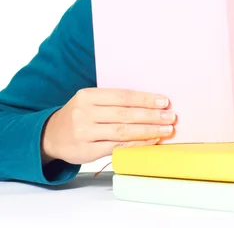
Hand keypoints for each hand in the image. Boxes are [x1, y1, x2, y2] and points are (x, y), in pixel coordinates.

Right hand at [41, 88, 175, 164]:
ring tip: (166, 129)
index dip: (145, 99)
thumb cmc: (79, 115)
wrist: (50, 135)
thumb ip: (115, 101)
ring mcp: (84, 133)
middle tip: (170, 116)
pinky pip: (117, 147)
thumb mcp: (91, 101)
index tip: (164, 101)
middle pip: (125, 114)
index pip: (123, 96)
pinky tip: (151, 141)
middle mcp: (84, 113)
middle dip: (151, 115)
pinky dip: (137, 144)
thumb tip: (151, 102)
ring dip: (148, 130)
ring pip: (123, 131)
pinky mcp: (87, 151)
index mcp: (87, 96)